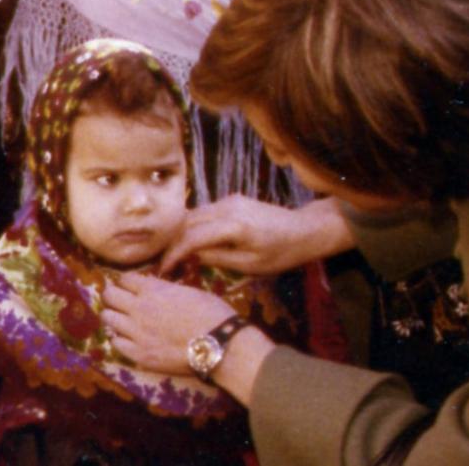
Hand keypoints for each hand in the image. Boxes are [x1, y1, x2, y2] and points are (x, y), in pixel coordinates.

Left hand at [102, 271, 233, 375]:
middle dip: (113, 296)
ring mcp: (137, 333)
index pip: (124, 279)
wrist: (220, 345)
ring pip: (108, 318)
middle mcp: (139, 308)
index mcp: (152, 289)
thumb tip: (152, 288)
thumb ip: (163, 289)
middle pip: (109, 295)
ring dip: (114, 317)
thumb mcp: (187, 290)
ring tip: (122, 321)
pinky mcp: (140, 356)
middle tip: (119, 302)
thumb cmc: (211, 313)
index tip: (128, 287)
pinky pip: (116, 344)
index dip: (126, 282)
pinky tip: (129, 340)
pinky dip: (120, 340)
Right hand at [162, 194, 352, 275]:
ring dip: (181, 233)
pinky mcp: (232, 200)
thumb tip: (191, 256)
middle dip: (172, 242)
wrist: (304, 230)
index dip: (174, 253)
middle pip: (187, 221)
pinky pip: (205, 212)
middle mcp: (226, 206)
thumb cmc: (281, 254)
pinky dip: (194, 226)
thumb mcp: (250, 266)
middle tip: (164, 263)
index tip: (163, 269)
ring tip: (175, 255)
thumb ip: (219, 258)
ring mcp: (228, 200)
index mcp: (233, 225)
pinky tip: (192, 242)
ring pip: (194, 214)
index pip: (192, 237)